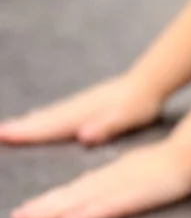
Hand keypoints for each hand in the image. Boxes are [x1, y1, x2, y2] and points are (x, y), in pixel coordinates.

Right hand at [0, 72, 163, 148]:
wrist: (148, 81)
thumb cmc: (139, 103)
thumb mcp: (127, 117)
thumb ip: (106, 126)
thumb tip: (84, 136)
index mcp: (83, 113)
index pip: (50, 126)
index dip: (27, 133)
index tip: (4, 136)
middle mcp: (76, 107)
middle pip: (43, 119)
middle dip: (20, 128)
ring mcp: (79, 103)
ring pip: (48, 114)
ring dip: (28, 122)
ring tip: (11, 129)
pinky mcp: (84, 103)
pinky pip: (57, 112)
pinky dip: (43, 117)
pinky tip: (38, 119)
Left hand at [11, 140, 190, 217]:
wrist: (190, 153)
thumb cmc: (166, 163)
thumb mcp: (134, 170)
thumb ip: (111, 181)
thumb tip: (88, 191)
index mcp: (109, 176)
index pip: (73, 191)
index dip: (48, 201)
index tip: (25, 212)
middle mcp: (108, 180)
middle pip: (70, 196)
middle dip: (42, 208)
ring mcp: (120, 187)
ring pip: (81, 200)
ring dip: (54, 211)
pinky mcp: (135, 195)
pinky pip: (107, 207)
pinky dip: (88, 213)